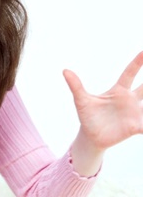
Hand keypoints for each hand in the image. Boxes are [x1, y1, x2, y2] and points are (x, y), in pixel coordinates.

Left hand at [64, 51, 142, 173]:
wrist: (91, 137)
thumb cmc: (87, 116)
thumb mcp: (81, 100)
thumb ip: (76, 86)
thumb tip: (65, 70)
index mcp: (118, 91)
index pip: (129, 73)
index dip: (137, 63)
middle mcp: (129, 100)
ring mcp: (135, 113)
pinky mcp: (136, 127)